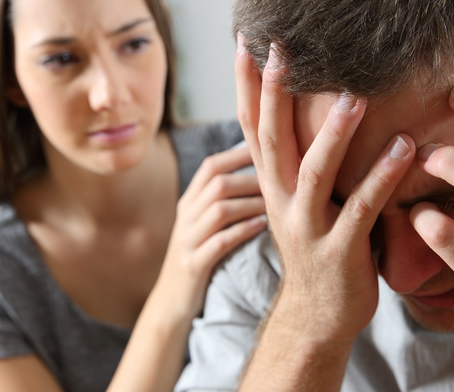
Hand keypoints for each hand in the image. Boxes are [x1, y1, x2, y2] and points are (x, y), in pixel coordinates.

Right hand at [154, 145, 265, 319]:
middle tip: (283, 180)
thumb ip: (221, 201)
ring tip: (277, 204)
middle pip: (217, 184)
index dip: (239, 154)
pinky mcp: (193, 265)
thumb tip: (259, 174)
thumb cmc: (198, 259)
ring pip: (219, 210)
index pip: (211, 166)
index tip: (270, 149)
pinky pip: (219, 243)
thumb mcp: (202, 226)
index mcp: (189, 203)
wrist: (170, 304)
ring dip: (251, 204)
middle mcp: (186, 217)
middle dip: (252, 179)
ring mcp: (187, 241)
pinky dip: (243, 231)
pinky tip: (263, 227)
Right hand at [236, 38, 415, 339]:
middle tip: (284, 49)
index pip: (251, 126)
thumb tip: (316, 110)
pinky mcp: (339, 251)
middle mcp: (280, 201)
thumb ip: (300, 160)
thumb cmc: (317, 248)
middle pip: (271, 140)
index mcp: (271, 185)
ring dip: (332, 134)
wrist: (316, 315)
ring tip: (353, 96)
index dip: (247, 84)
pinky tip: (404, 147)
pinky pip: (361, 209)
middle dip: (276, 93)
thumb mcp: (296, 202)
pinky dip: (381, 177)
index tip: (248, 41)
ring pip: (313, 174)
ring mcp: (306, 227)